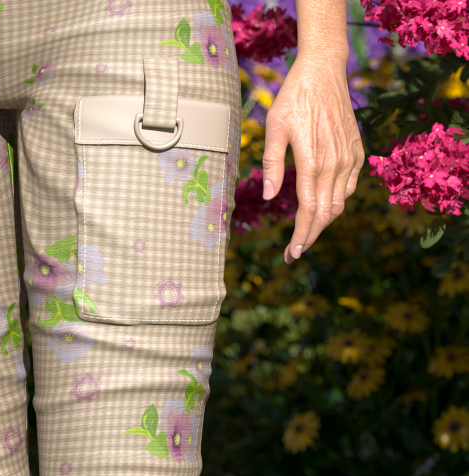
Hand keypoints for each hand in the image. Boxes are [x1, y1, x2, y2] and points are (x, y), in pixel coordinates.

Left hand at [261, 55, 364, 263]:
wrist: (323, 73)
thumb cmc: (292, 99)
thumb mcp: (273, 129)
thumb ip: (272, 165)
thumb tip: (269, 197)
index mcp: (313, 162)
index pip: (308, 210)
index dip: (300, 235)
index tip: (291, 254)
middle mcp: (335, 163)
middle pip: (325, 213)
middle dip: (309, 236)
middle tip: (294, 253)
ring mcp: (349, 158)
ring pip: (339, 203)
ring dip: (323, 222)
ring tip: (305, 234)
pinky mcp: (356, 151)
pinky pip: (349, 186)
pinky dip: (336, 202)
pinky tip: (322, 207)